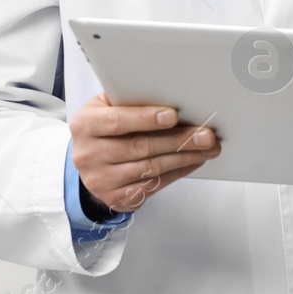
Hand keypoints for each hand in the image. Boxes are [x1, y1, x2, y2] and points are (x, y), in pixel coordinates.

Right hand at [68, 93, 220, 213]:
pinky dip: (177, 173)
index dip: (146, 118)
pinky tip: (192, 162)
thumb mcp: (107, 106)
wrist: (88, 160)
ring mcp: (101, 180)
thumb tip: (171, 96)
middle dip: (178, 140)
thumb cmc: (103, 127)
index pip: (117, 121)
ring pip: (150, 168)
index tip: (173, 116)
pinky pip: (152, 186)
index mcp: (85, 125)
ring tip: (207, 148)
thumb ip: (130, 101)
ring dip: (184, 158)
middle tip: (205, 135)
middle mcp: (89, 154)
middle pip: (140, 147)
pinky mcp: (115, 198)